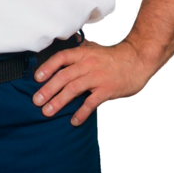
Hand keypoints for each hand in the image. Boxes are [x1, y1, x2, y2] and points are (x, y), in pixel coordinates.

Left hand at [32, 38, 153, 124]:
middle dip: (48, 89)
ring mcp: (98, 77)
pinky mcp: (107, 90)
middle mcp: (88, 64)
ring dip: (59, 101)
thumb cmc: (113, 58)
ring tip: (47, 112)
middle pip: (63, 76)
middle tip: (36, 101)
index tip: (36, 78)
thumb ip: (78, 56)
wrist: (137, 60)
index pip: (61, 58)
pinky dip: (81, 112)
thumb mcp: (93, 51)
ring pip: (74, 89)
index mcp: (83, 54)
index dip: (48, 67)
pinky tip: (73, 121)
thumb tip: (59, 64)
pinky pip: (91, 102)